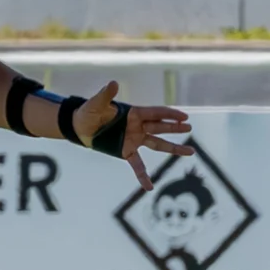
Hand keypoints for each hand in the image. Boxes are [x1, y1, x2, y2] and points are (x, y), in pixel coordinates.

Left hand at [74, 80, 192, 191]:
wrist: (79, 127)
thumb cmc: (88, 112)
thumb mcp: (96, 103)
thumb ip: (106, 95)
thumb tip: (113, 83)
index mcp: (133, 113)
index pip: (155, 113)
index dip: (170, 114)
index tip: (184, 116)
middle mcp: (138, 126)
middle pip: (160, 127)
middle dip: (174, 128)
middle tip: (189, 128)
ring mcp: (134, 139)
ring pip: (158, 144)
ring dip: (173, 148)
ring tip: (190, 152)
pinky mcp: (127, 151)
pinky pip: (138, 164)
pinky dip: (143, 175)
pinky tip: (149, 186)